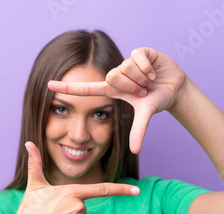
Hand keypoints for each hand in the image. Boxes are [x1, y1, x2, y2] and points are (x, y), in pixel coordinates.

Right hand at [1, 141, 139, 213]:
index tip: (137, 191)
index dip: (121, 190)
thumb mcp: (34, 187)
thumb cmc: (29, 212)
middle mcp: (78, 206)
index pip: (101, 189)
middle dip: (72, 212)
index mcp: (71, 191)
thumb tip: (29, 143)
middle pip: (85, 208)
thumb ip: (35, 164)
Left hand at [48, 48, 186, 153]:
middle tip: (143, 91)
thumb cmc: (156, 100)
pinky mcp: (140, 51)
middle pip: (113, 77)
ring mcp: (127, 62)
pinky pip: (137, 57)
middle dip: (132, 87)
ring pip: (126, 68)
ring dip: (142, 78)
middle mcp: (117, 74)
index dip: (68, 87)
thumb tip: (135, 151)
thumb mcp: (145, 115)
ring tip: (150, 81)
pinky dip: (148, 67)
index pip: (86, 89)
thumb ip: (138, 131)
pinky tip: (154, 70)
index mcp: (112, 89)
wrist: (175, 88)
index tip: (48, 85)